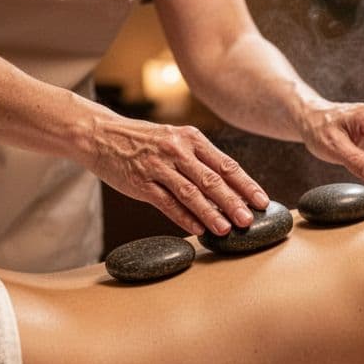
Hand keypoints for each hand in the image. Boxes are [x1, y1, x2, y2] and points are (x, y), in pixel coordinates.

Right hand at [88, 116, 267, 235]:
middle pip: (211, 179)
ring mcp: (158, 166)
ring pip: (190, 192)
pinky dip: (183, 217)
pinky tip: (197, 229)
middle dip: (233, 201)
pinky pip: (166, 202)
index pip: (225, 164)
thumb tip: (229, 187)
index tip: (262, 201)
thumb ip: (199, 159)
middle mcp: (177, 150)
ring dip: (211, 212)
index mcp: (191, 138)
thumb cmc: (143, 141)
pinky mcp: (140, 182)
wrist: (101, 134)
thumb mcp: (174, 139)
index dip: (246, 184)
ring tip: (226, 229)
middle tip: (249, 220)